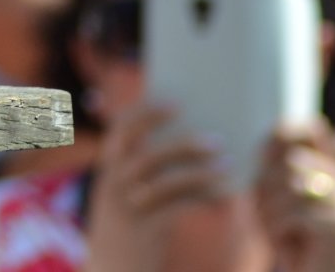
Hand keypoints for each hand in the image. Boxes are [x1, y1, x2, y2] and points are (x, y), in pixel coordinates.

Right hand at [87, 103, 246, 271]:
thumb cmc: (126, 232)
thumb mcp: (123, 198)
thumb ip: (141, 174)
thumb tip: (184, 144)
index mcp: (108, 170)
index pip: (119, 129)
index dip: (145, 112)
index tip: (174, 102)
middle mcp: (112, 185)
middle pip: (145, 152)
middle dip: (180, 142)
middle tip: (214, 137)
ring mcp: (127, 208)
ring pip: (164, 180)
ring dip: (198, 170)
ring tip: (226, 165)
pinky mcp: (144, 231)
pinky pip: (176, 208)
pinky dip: (200, 197)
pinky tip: (221, 193)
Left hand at [256, 122, 334, 271]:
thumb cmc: (293, 236)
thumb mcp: (278, 196)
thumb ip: (278, 163)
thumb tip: (285, 124)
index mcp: (331, 167)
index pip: (305, 131)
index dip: (277, 141)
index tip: (261, 168)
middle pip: (288, 163)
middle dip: (265, 191)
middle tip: (264, 215)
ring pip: (290, 187)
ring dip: (269, 212)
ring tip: (272, 229)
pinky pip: (295, 214)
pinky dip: (279, 229)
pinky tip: (285, 241)